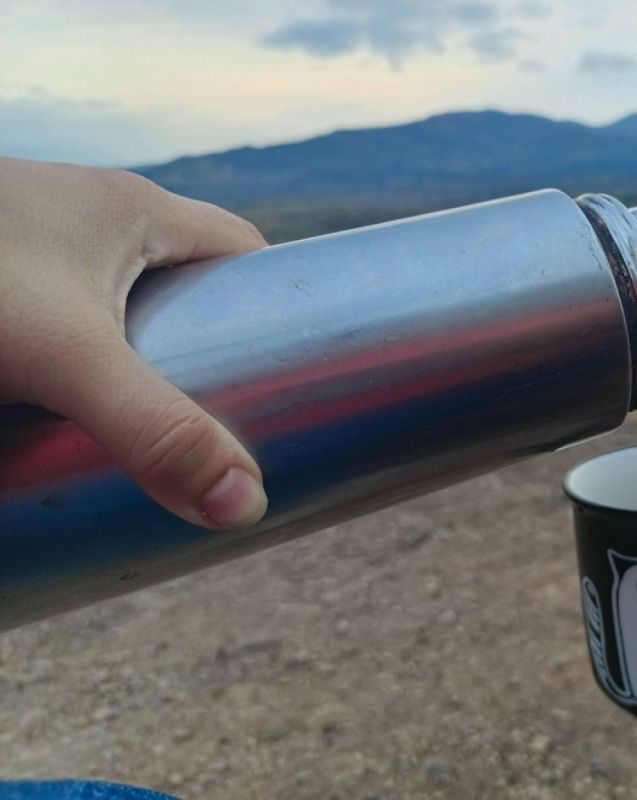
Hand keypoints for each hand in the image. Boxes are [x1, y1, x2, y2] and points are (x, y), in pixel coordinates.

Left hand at [0, 157, 268, 529]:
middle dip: (211, 356)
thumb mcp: (65, 352)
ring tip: (159, 438)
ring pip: (123, 317)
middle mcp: (91, 224)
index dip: (277, 305)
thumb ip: (153, 428)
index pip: (242, 251)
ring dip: (143, 373)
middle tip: (226, 425)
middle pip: (186, 292)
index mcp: (137, 211)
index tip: (293, 371)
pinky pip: (65, 332)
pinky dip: (80, 376)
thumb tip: (244, 506)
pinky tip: (73, 425)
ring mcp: (37, 255)